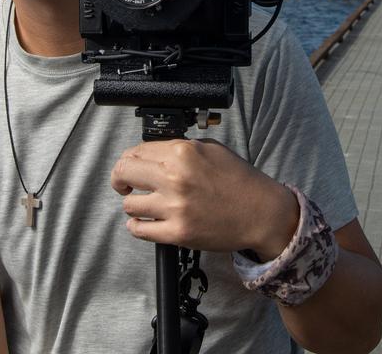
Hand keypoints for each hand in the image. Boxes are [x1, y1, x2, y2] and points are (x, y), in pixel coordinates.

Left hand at [110, 138, 298, 256]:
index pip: (136, 151)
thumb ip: (179, 148)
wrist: (261, 212)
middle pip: (124, 173)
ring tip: (145, 205)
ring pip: (129, 205)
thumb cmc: (239, 180)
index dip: (130, 159)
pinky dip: (138, 226)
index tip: (130, 166)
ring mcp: (175, 207)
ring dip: (134, 204)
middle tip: (125, 185)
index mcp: (182, 153)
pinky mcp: (178, 233)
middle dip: (120, 179)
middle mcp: (175, 178)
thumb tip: (152, 153)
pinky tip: (146, 222)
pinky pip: (139, 230)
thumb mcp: (211, 149)